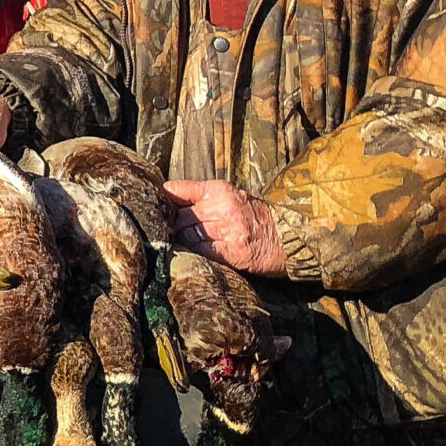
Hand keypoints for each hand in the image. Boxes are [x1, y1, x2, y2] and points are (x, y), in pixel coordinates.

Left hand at [164, 179, 287, 276]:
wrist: (287, 237)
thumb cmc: (254, 217)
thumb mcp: (230, 196)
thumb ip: (200, 196)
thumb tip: (165, 197)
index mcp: (219, 190)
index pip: (177, 191)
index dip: (163, 203)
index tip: (158, 211)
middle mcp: (223, 208)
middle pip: (179, 218)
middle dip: (173, 228)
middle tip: (172, 234)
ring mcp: (229, 230)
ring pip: (188, 236)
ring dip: (184, 243)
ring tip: (186, 245)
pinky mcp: (233, 252)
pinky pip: (201, 252)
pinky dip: (195, 254)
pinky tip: (198, 254)